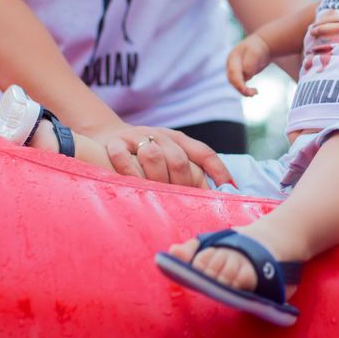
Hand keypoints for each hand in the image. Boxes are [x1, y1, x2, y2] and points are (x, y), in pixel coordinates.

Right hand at [97, 125, 231, 187]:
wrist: (109, 136)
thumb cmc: (144, 155)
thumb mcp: (168, 156)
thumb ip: (189, 171)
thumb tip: (219, 196)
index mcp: (178, 139)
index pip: (204, 152)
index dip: (218, 171)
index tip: (230, 190)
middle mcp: (160, 135)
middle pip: (178, 159)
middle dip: (181, 183)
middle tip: (179, 202)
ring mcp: (137, 137)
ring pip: (152, 155)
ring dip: (156, 179)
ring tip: (156, 195)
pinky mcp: (115, 141)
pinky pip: (123, 156)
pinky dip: (128, 171)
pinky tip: (131, 184)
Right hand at [226, 34, 273, 96]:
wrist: (263, 45)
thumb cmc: (258, 47)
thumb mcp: (255, 53)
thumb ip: (249, 64)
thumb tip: (246, 77)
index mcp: (233, 58)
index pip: (233, 72)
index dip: (238, 82)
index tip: (244, 90)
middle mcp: (232, 65)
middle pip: (233, 80)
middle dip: (241, 88)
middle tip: (253, 94)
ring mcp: (236, 71)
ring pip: (236, 84)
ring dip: (244, 91)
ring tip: (255, 93)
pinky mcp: (241, 75)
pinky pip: (241, 85)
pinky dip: (246, 90)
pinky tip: (255, 92)